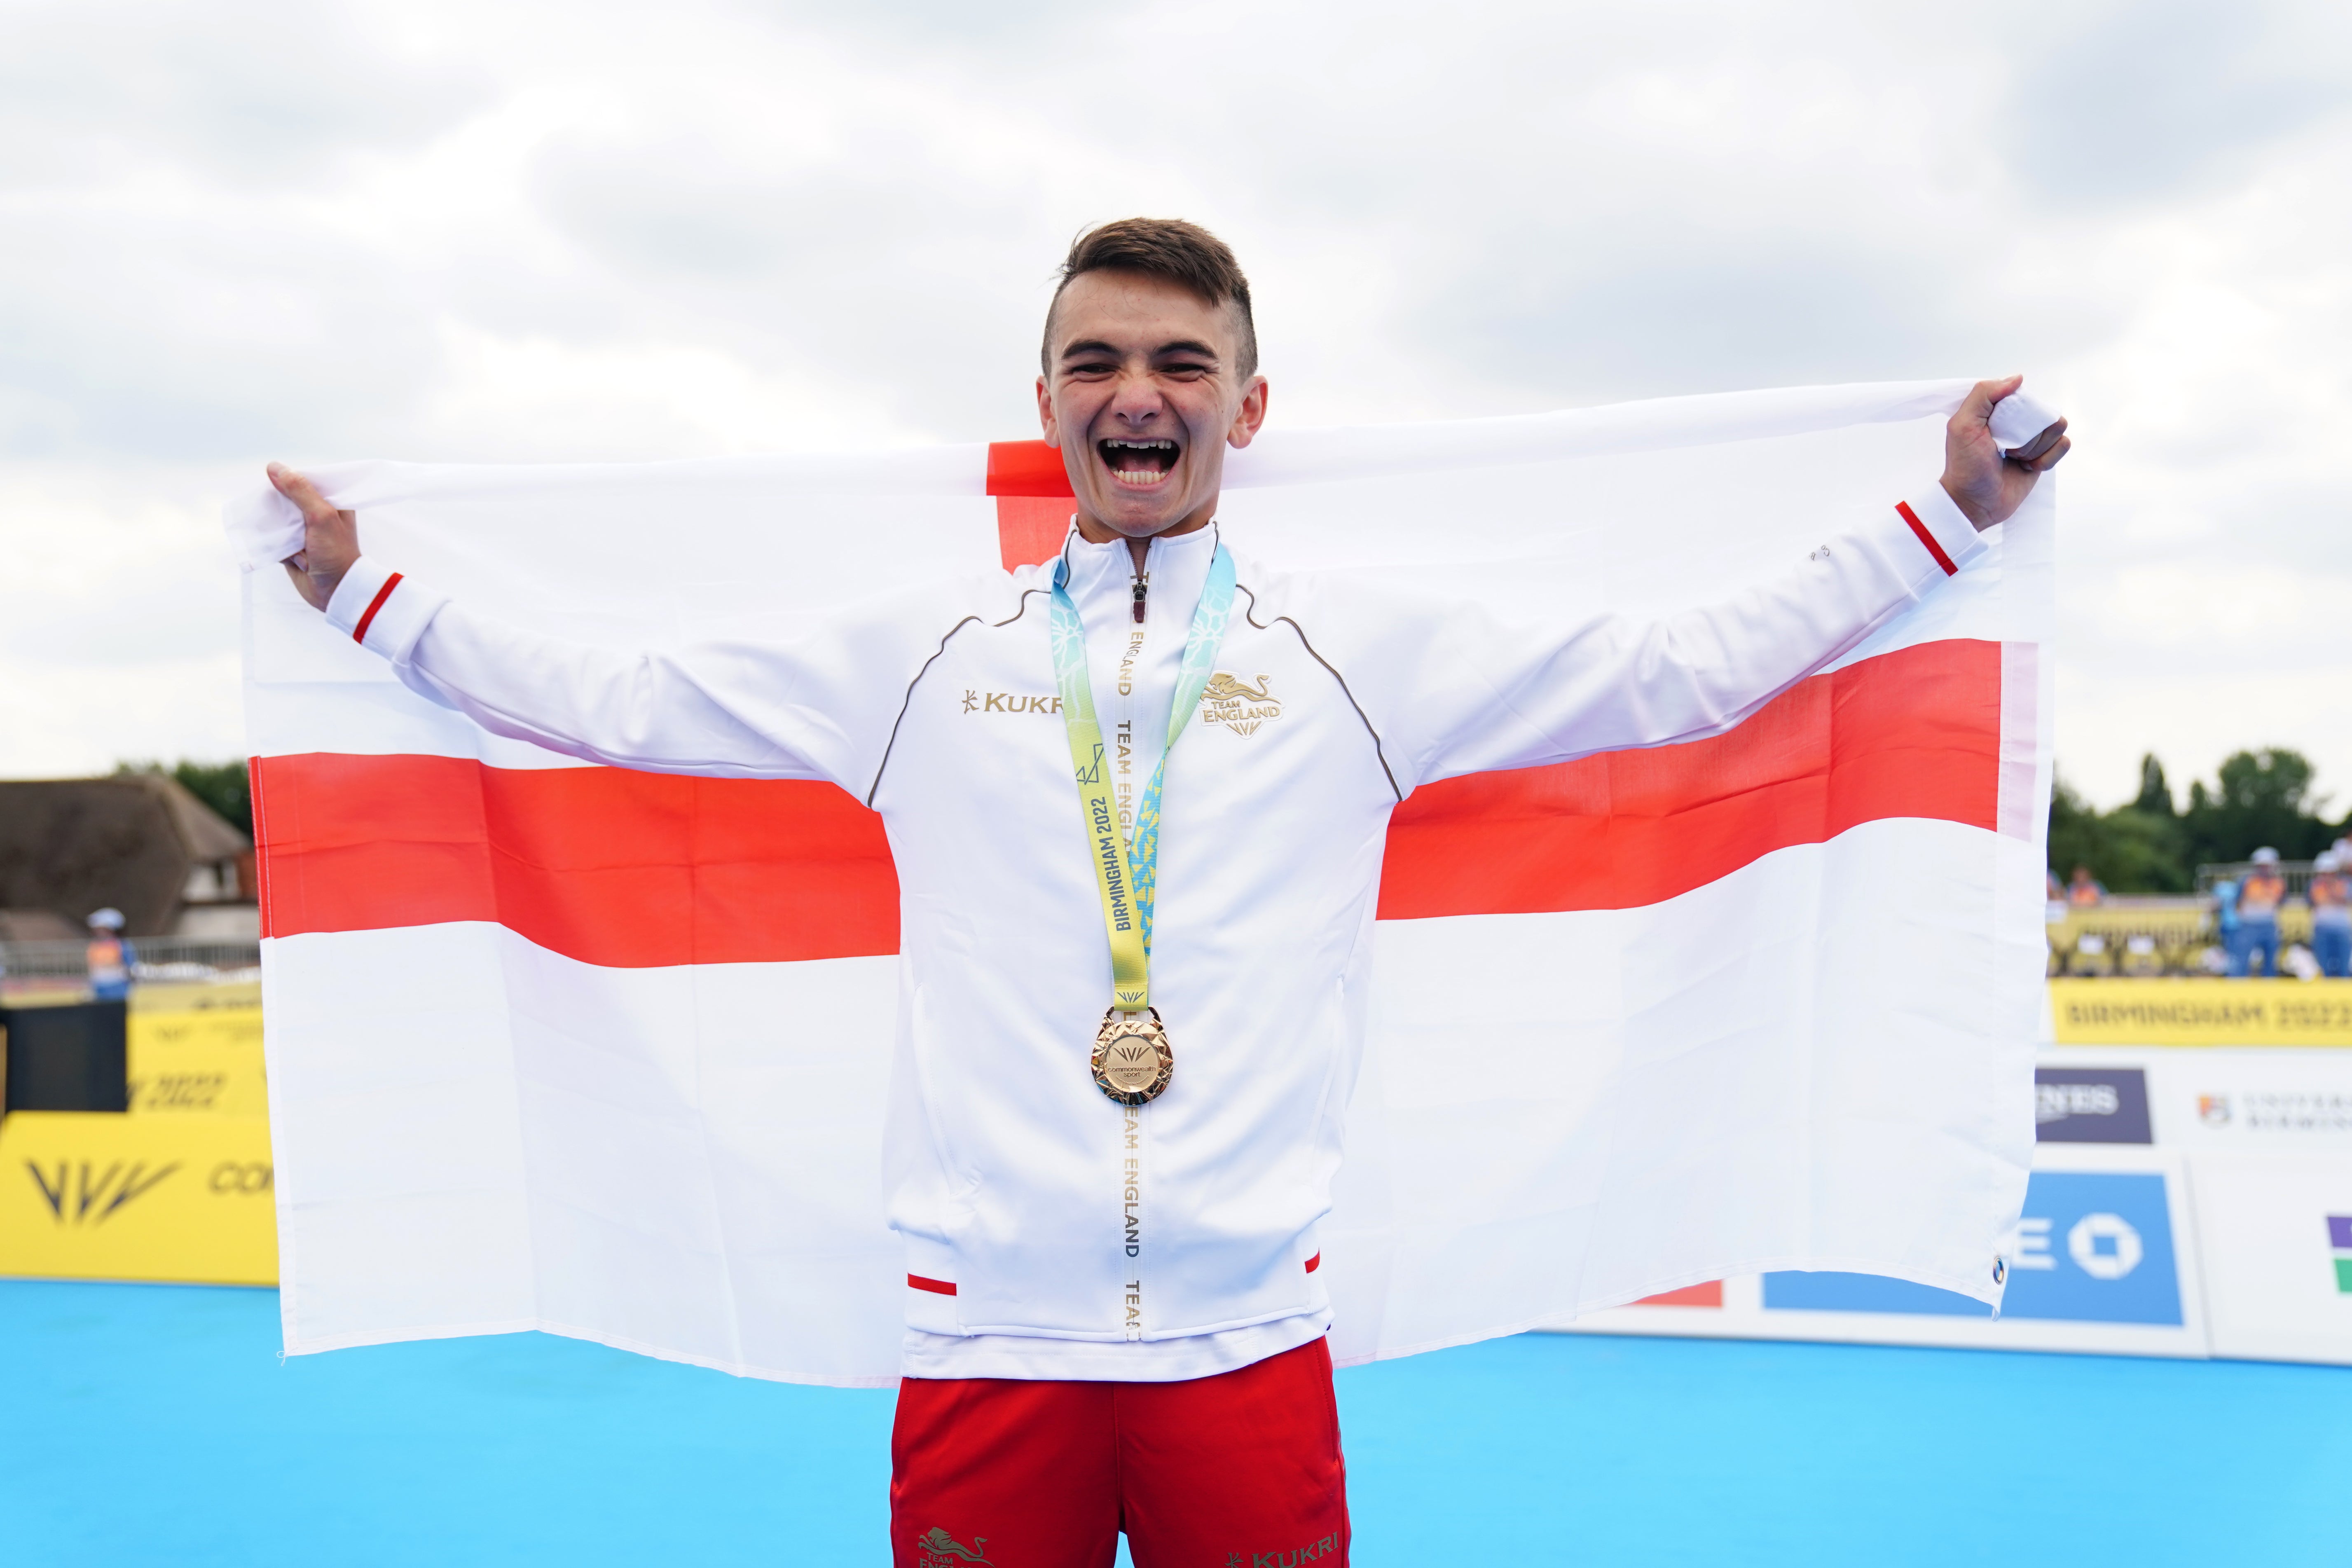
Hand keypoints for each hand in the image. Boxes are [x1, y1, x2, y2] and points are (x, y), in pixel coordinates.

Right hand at [269, 463, 359, 609]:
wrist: (336, 592)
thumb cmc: (336, 553)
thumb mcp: (321, 515)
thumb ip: (300, 490)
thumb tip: (274, 467)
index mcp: (333, 503)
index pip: (307, 481)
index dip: (291, 480)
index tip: (277, 482)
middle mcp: (318, 515)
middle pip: (287, 498)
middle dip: (280, 506)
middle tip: (287, 518)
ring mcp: (304, 532)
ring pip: (278, 518)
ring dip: (277, 527)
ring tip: (291, 539)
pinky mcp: (292, 548)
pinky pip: (274, 538)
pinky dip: (274, 543)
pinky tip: (288, 553)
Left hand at [1939, 376, 2068, 530]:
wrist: (1973, 502)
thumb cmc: (1964, 465)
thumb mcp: (1962, 425)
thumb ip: (1983, 395)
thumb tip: (2018, 378)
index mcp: (1999, 410)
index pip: (2026, 396)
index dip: (2017, 413)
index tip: (1999, 429)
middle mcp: (2018, 422)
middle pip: (2045, 412)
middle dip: (2028, 434)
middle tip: (2006, 449)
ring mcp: (2033, 439)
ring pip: (2057, 428)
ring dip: (2036, 447)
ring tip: (2015, 459)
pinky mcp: (2044, 457)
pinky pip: (2064, 445)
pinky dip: (2047, 459)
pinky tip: (2027, 467)